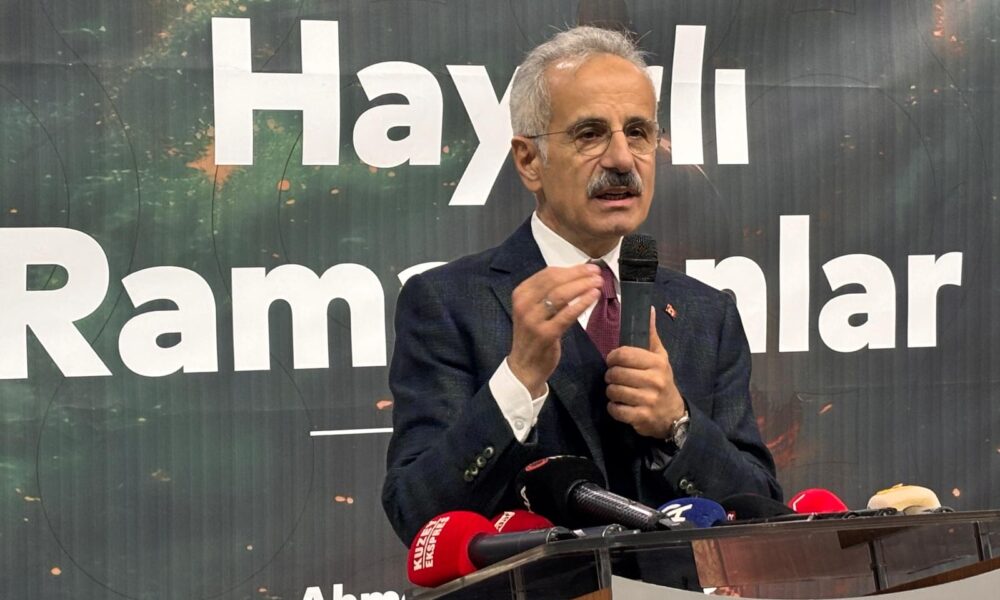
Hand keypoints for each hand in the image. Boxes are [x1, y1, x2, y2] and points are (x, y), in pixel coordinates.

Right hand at [508, 264, 602, 395]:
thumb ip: (549, 294)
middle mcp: (524, 304)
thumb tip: (577, 276)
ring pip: (561, 295)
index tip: (588, 268)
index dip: (571, 269)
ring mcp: (533, 320)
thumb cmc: (534, 335)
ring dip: (582, 286)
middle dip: (579, 274)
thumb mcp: (535, 310)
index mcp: (521, 294)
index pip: (547, 274)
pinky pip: (567, 315)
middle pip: (555, 281)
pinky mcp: (546, 334)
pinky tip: (593, 297)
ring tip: (598, 283)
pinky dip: (582, 303)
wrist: (524, 366)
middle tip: (597, 273)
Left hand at [605, 307, 684, 437]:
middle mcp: (654, 380)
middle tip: (616, 378)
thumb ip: (651, 335)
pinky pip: (616, 409)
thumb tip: (649, 310)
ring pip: (613, 391)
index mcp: (656, 363)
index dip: (613, 357)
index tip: (614, 361)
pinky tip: (621, 405)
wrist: (673, 414)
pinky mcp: (641, 417)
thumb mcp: (660, 357)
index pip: (623, 354)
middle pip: (615, 373)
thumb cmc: (662, 380)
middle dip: (611, 376)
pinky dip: (614, 408)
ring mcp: (648, 400)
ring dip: (612, 392)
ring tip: (619, 391)